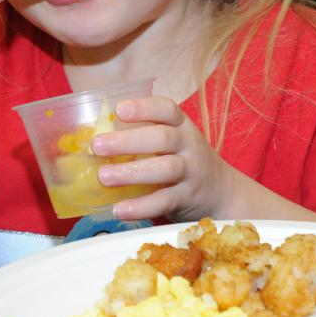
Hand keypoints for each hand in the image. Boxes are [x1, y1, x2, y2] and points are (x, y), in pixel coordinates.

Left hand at [91, 96, 234, 221]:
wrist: (221, 191)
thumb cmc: (183, 160)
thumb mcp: (171, 141)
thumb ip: (141, 135)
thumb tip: (94, 135)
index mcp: (181, 125)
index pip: (167, 109)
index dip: (143, 107)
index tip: (119, 109)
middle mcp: (188, 145)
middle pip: (163, 138)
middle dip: (128, 141)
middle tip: (97, 145)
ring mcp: (191, 172)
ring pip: (165, 169)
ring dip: (132, 172)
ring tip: (103, 177)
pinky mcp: (187, 198)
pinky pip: (164, 201)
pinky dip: (142, 207)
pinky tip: (119, 209)